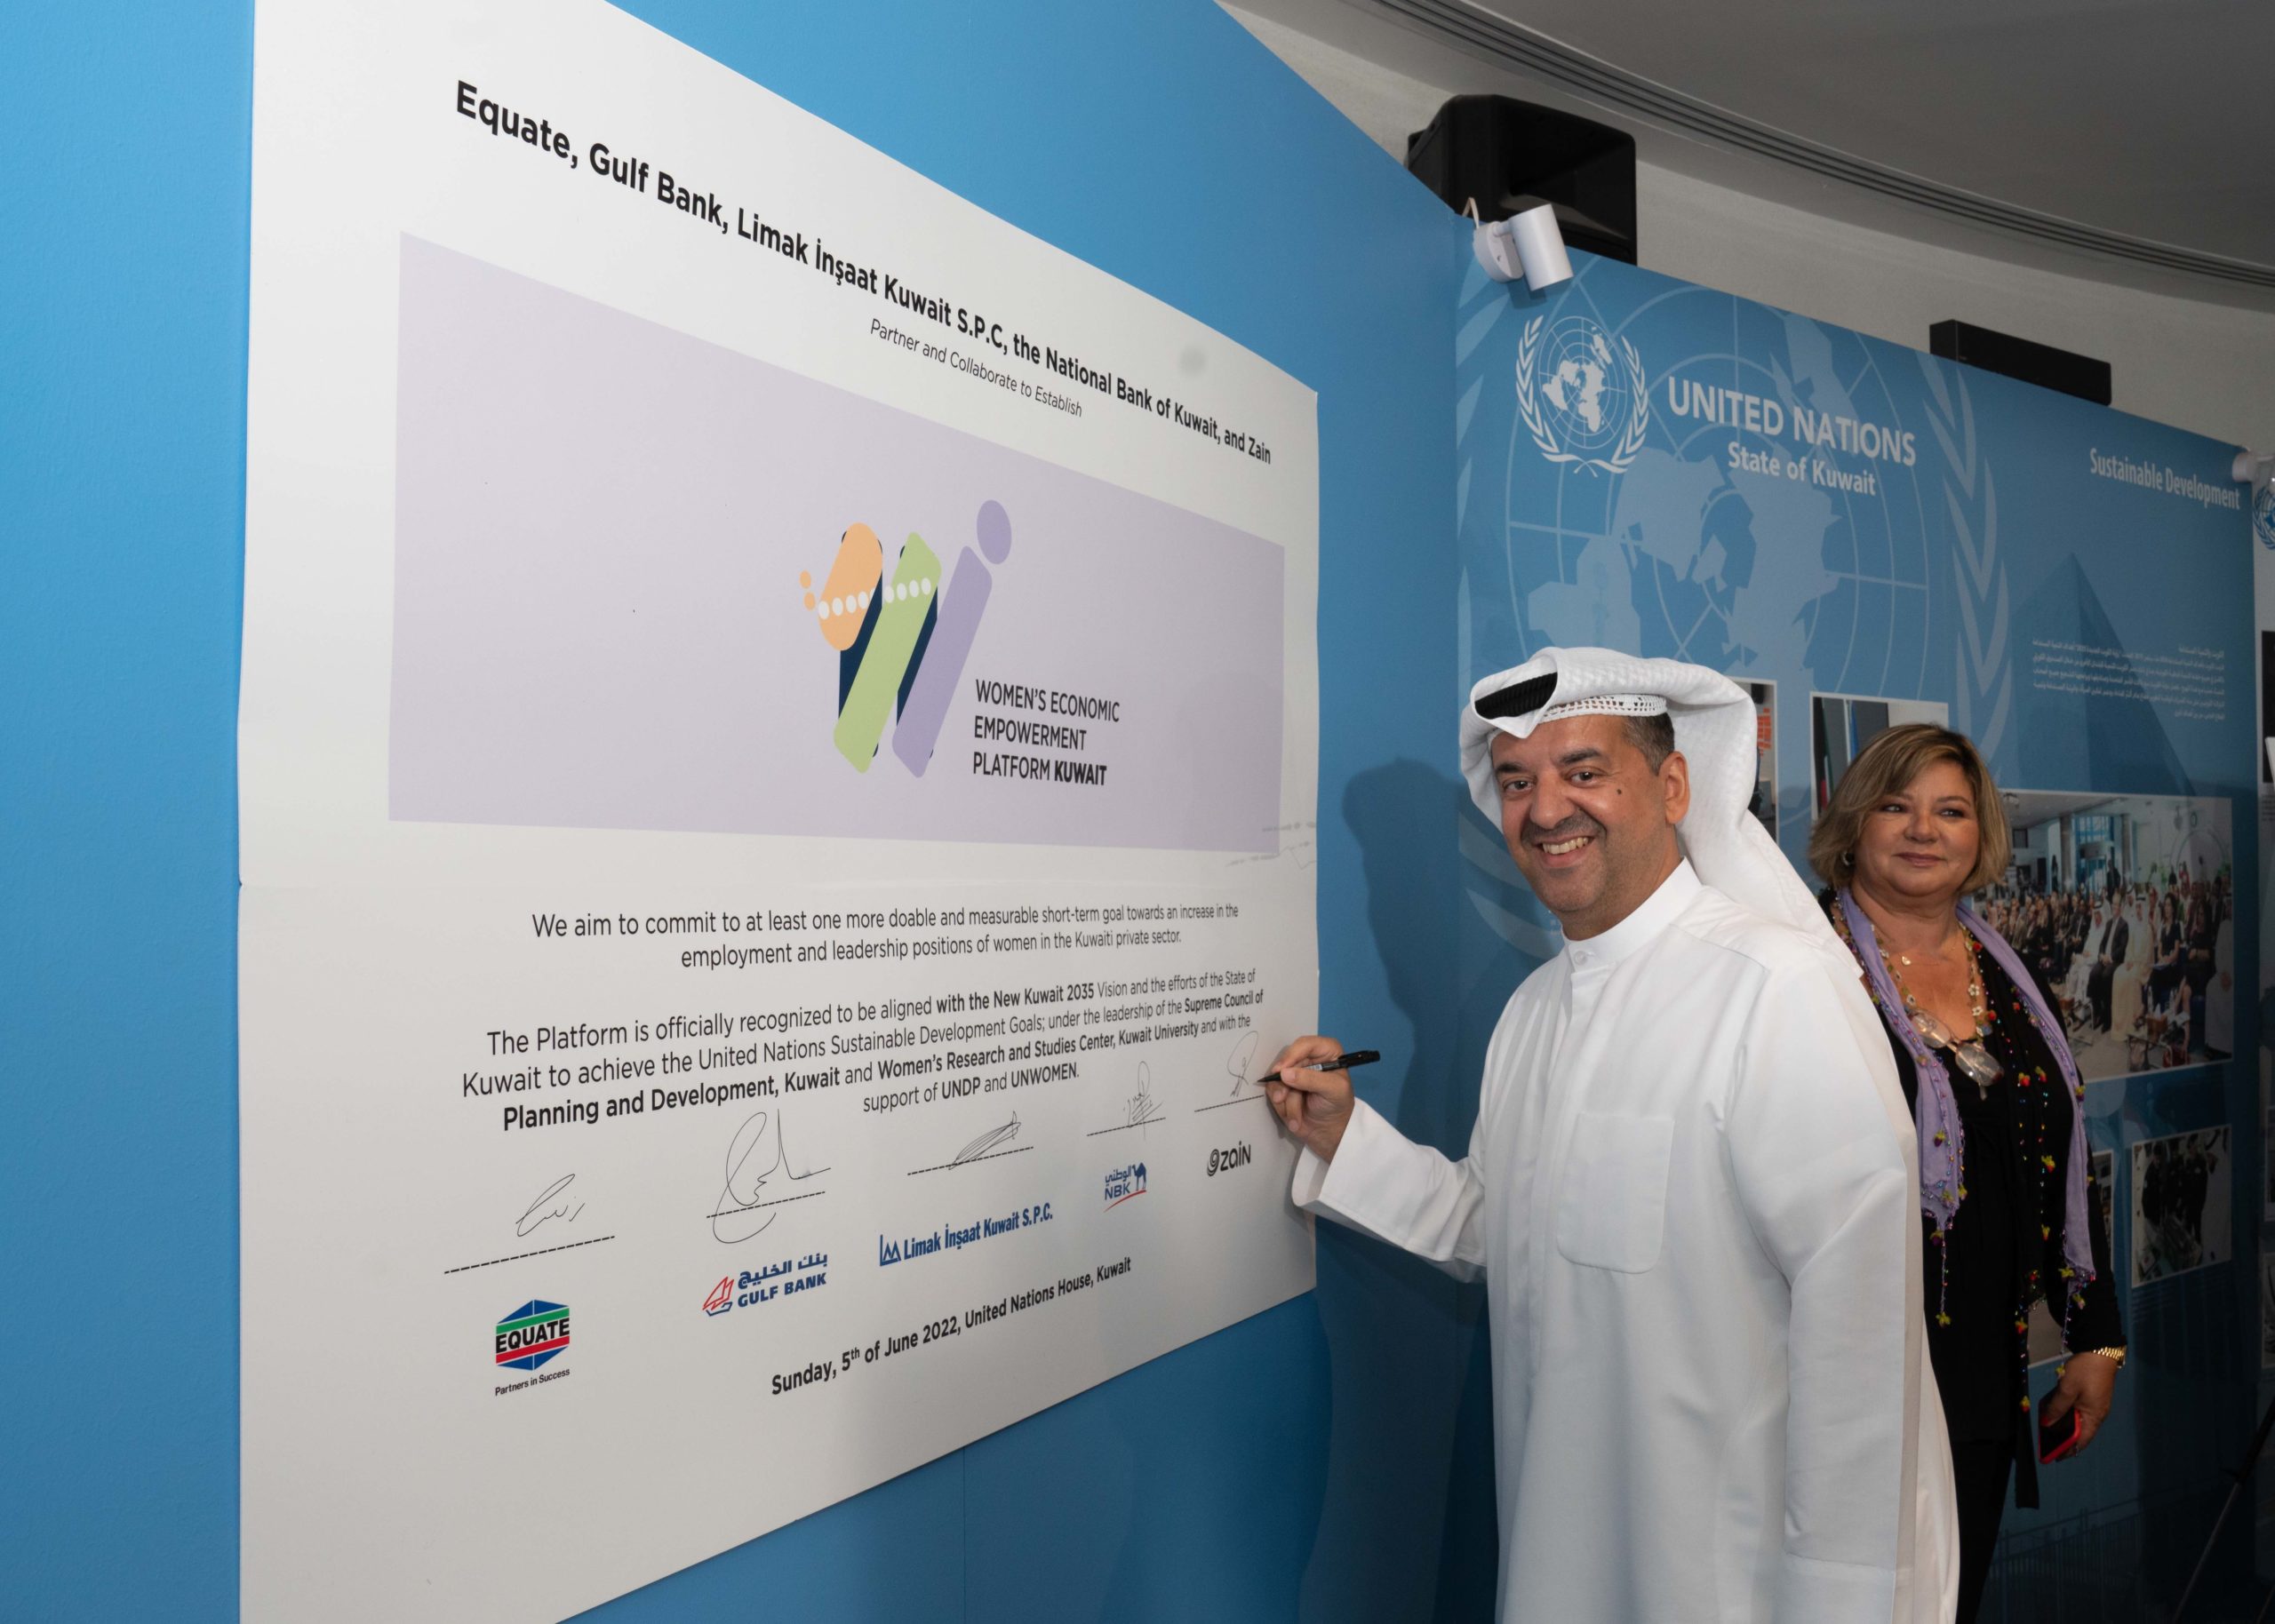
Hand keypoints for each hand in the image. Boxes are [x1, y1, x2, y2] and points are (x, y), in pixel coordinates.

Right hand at [1263, 1034, 1355, 1162]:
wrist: (1328, 1133)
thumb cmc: (1337, 1106)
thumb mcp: (1333, 1090)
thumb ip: (1311, 1079)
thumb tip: (1284, 1073)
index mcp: (1327, 1052)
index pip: (1305, 1044)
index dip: (1292, 1055)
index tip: (1282, 1071)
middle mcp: (1308, 1059)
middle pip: (1286, 1061)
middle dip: (1285, 1085)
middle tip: (1283, 1097)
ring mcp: (1294, 1074)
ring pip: (1277, 1079)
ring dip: (1286, 1101)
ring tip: (1297, 1117)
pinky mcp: (1283, 1088)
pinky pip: (1273, 1092)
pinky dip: (1282, 1107)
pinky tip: (1295, 1118)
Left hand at [2043, 1351, 2119, 1451]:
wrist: (2099, 1349)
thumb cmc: (2085, 1371)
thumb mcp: (2067, 1389)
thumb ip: (2057, 1408)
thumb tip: (2047, 1423)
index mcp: (2094, 1416)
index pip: (2081, 1441)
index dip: (2068, 1450)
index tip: (2054, 1457)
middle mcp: (2096, 1414)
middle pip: (2079, 1432)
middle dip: (2062, 1437)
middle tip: (2046, 1441)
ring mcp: (2094, 1404)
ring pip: (2077, 1420)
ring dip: (2063, 1424)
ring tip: (2047, 1428)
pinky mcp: (2091, 1396)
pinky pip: (2077, 1409)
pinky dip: (2066, 1413)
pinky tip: (2054, 1410)